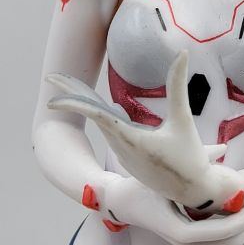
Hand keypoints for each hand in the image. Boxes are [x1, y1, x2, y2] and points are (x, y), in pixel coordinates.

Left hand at [46, 51, 243, 211]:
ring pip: (101, 123)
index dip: (74, 103)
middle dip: (71, 96)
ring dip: (86, 104)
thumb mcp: (183, 120)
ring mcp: (122, 154)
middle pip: (92, 115)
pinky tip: (107, 108)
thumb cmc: (189, 157)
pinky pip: (112, 131)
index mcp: (129, 138)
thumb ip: (178, 87)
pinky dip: (102, 116)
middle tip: (50, 78)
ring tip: (71, 88)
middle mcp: (120, 147)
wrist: (193, 191)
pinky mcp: (129, 158)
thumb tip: (182, 53)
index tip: (53, 96)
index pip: (95, 115)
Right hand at [100, 174, 243, 244]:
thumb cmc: (140, 186)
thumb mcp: (166, 174)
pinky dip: (234, 238)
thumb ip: (196, 161)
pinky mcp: (187, 243)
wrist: (121, 203)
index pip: (224, 231)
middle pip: (230, 242)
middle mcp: (185, 243)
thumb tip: (224, 148)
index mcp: (180, 230)